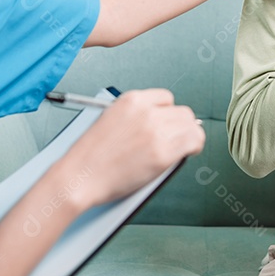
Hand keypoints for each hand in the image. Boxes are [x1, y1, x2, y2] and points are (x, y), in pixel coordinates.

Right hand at [61, 89, 204, 207]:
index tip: (168, 124)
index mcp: (132, 100)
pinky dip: (195, 146)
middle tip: (177, 138)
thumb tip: (161, 123)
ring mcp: (156, 131)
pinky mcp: (162, 153)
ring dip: (189, 136)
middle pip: (182, 112)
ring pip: (190, 125)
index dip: (168, 113)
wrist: (79, 177)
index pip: (166, 98)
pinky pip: (194, 141)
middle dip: (181, 125)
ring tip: (185, 146)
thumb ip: (136, 117)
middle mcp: (147, 111)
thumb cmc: (90, 157)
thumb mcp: (111, 119)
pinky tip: (191, 152)